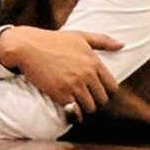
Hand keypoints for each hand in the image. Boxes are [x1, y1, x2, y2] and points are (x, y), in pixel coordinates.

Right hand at [0, 26, 122, 121]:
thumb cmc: (54, 40)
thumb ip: (103, 41)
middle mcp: (87, 75)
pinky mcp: (59, 94)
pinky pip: (74, 111)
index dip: (107, 92)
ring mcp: (73, 85)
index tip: (100, 92)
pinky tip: (71, 111)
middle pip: (102, 99)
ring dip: (85, 108)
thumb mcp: (81, 36)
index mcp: (94, 63)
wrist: (28, 47)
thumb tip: (122, 45)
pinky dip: (74, 113)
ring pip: (90, 107)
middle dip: (97, 101)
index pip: (112, 87)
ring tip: (80, 105)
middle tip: (88, 100)